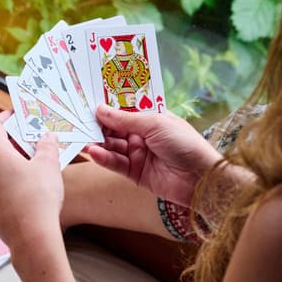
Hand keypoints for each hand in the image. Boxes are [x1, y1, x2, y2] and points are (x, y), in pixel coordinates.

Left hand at [0, 111, 61, 246]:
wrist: (32, 237)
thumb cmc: (39, 198)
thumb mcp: (49, 165)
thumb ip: (47, 146)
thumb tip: (48, 137)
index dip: (4, 117)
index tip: (14, 115)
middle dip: (11, 144)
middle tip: (30, 142)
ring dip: (9, 166)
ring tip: (31, 168)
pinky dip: (7, 184)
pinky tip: (25, 191)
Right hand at [86, 104, 221, 205]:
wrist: (202, 179)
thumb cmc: (185, 144)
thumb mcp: (155, 124)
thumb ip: (125, 119)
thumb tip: (99, 109)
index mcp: (151, 119)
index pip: (124, 110)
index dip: (108, 107)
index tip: (87, 102)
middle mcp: (143, 135)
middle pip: (114, 128)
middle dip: (98, 126)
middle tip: (78, 122)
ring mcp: (138, 154)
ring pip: (112, 146)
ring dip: (99, 143)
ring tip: (84, 139)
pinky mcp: (134, 173)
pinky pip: (115, 163)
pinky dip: (104, 158)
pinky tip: (94, 152)